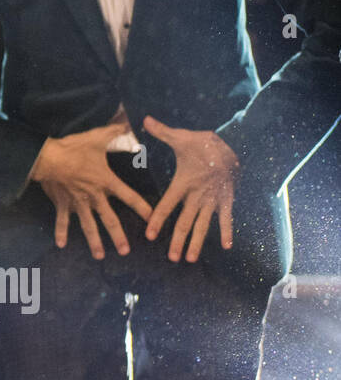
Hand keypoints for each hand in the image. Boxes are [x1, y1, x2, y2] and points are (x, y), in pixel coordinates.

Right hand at [30, 122, 153, 258]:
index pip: (129, 197)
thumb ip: (114, 132)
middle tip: (126, 251)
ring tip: (100, 256)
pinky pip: (62, 220)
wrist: (47, 158)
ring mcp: (78, 203)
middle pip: (109, 219)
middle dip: (118, 236)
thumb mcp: (96, 137)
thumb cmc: (73, 148)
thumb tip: (128, 122)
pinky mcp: (63, 203)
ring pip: (88, 225)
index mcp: (106, 182)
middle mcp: (94, 197)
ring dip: (94, 242)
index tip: (153, 220)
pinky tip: (61, 245)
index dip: (143, 208)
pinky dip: (61, 232)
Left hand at [142, 116, 238, 261]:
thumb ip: (161, 132)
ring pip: (204, 225)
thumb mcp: (181, 137)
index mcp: (184, 184)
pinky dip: (227, 232)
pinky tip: (226, 247)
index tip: (150, 235)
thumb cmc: (204, 143)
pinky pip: (227, 219)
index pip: (167, 205)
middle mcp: (198, 196)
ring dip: (197, 242)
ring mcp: (213, 200)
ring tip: (190, 259)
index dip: (157, 219)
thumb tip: (143, 119)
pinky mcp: (226, 200)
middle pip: (186, 222)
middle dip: (179, 240)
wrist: (236, 145)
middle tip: (172, 258)